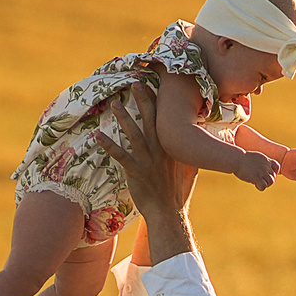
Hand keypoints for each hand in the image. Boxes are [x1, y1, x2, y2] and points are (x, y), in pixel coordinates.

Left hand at [89, 87, 181, 220]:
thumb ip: (190, 153)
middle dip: (143, 100)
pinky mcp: (136, 172)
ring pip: (135, 134)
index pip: (165, 119)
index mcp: (172, 148)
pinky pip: (120, 156)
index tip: (152, 85)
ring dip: (124, 118)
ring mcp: (148, 161)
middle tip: (135, 82)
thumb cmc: (177, 193)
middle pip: (151, 120)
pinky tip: (98, 135)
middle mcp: (161, 150)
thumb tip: (197, 141)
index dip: (158, 102)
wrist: (168, 213)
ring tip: (115, 104)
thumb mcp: (190, 169)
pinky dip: (109, 145)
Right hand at [235, 150, 279, 190]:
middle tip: (260, 181)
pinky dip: (261, 187)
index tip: (268, 174)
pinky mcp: (257, 177)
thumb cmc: (241, 159)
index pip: (277, 166)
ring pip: (271, 181)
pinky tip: (256, 185)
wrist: (236, 159)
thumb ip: (258, 162)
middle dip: (267, 180)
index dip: (274, 172)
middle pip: (273, 176)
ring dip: (266, 184)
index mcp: (265, 160)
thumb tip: (258, 168)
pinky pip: (264, 186)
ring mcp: (262, 172)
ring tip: (258, 184)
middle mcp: (266, 165)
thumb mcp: (253, 157)